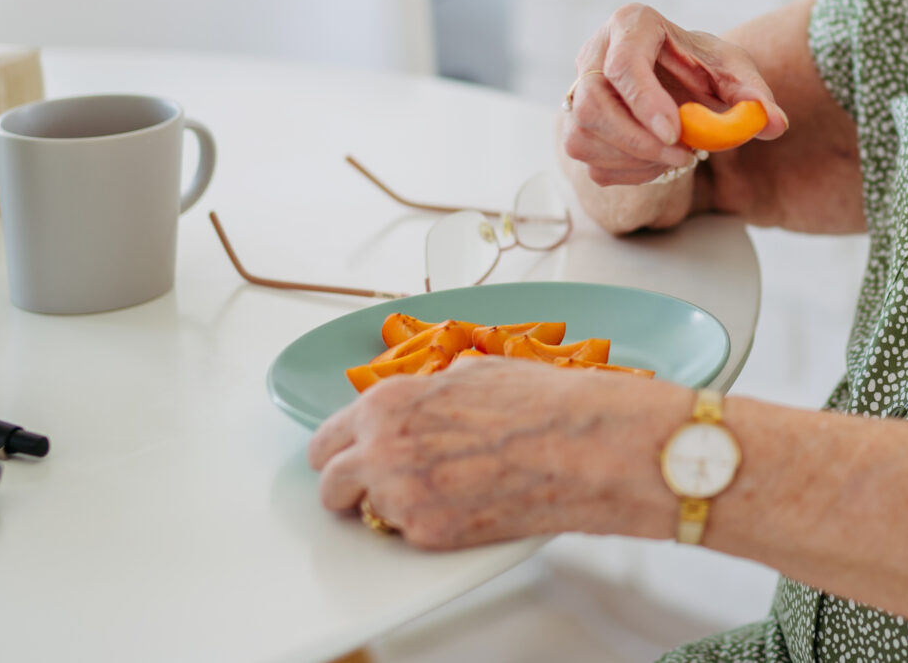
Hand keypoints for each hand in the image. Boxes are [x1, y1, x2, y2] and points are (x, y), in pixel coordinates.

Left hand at [309, 355, 685, 549]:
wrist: (581, 446)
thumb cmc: (541, 404)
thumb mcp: (476, 372)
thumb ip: (432, 392)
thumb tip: (427, 400)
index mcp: (387, 403)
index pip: (326, 438)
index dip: (341, 449)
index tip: (349, 457)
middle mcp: (382, 450)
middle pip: (329, 485)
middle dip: (348, 485)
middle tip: (371, 487)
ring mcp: (402, 498)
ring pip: (370, 515)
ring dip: (392, 507)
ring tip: (441, 491)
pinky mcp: (429, 535)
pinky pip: (411, 535)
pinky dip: (430, 525)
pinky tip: (467, 503)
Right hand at [563, 4, 787, 188]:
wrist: (678, 77)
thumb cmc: (703, 66)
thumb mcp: (733, 70)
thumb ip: (753, 94)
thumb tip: (774, 124)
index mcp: (632, 24)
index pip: (623, 64)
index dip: (645, 102)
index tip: (676, 134)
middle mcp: (595, 52)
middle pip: (592, 105)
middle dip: (637, 141)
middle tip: (684, 156)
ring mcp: (578, 90)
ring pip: (582, 136)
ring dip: (633, 160)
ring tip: (677, 157)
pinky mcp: (576, 123)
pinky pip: (589, 160)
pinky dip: (628, 172)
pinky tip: (657, 161)